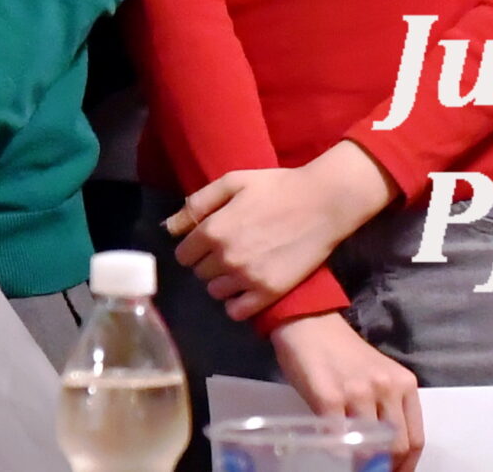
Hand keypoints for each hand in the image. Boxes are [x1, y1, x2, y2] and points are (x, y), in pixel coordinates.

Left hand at [169, 144, 393, 320]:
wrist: (324, 202)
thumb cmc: (278, 186)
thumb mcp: (235, 181)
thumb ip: (198, 203)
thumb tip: (168, 227)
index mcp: (213, 230)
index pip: (184, 255)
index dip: (196, 247)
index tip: (212, 241)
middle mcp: (225, 257)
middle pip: (200, 274)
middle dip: (211, 262)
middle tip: (233, 249)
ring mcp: (246, 277)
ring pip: (216, 292)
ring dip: (224, 282)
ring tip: (244, 266)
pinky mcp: (267, 292)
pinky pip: (236, 311)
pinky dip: (238, 302)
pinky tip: (250, 287)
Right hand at [269, 314, 423, 471]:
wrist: (311, 325)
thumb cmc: (344, 355)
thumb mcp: (378, 377)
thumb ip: (388, 408)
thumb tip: (389, 450)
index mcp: (404, 384)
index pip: (416, 439)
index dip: (406, 466)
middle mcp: (387, 388)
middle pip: (398, 447)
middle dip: (385, 468)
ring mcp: (358, 392)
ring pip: (371, 448)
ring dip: (361, 463)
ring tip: (351, 463)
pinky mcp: (328, 397)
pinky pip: (337, 439)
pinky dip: (336, 453)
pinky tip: (331, 451)